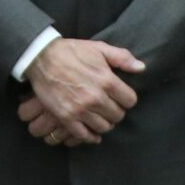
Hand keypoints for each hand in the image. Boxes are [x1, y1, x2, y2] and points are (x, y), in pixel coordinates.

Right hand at [24, 38, 143, 143]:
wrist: (42, 57)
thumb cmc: (72, 51)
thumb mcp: (99, 48)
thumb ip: (122, 58)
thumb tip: (141, 68)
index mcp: (106, 80)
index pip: (130, 101)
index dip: (127, 99)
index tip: (121, 97)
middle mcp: (95, 97)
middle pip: (118, 116)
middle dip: (116, 111)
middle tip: (109, 106)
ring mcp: (80, 110)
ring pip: (104, 127)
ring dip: (105, 123)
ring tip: (100, 116)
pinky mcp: (66, 118)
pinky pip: (85, 135)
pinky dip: (91, 136)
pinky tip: (92, 131)